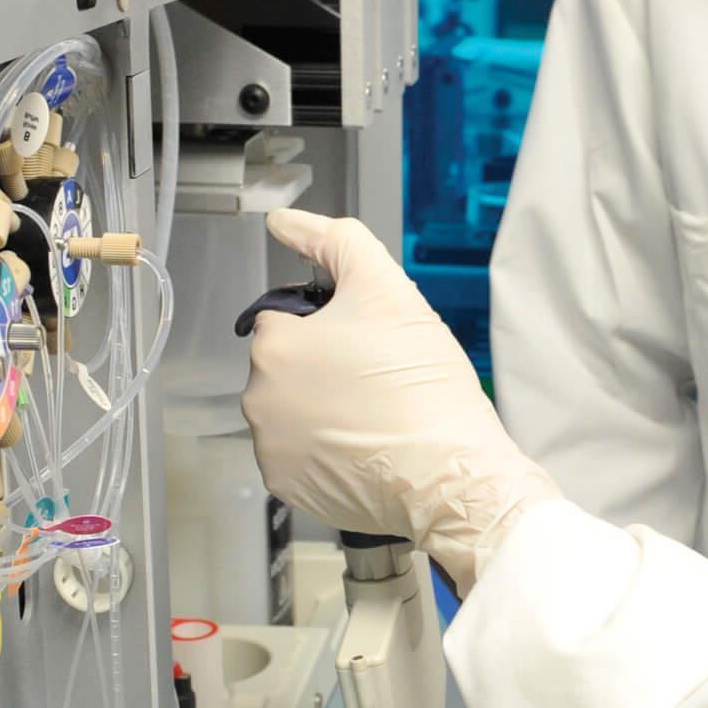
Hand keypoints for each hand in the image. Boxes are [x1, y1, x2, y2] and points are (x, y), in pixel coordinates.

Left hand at [244, 209, 559, 589]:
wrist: (449, 472)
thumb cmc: (420, 383)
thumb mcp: (387, 288)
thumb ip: (332, 241)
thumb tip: (282, 219)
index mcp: (273, 346)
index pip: (287, 317)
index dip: (331, 323)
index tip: (370, 340)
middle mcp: (258, 400)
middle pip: (288, 365)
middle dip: (324, 366)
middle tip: (379, 376)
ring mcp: (271, 450)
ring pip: (292, 410)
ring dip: (323, 407)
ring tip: (377, 414)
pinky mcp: (289, 488)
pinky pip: (300, 456)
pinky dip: (326, 451)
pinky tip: (366, 446)